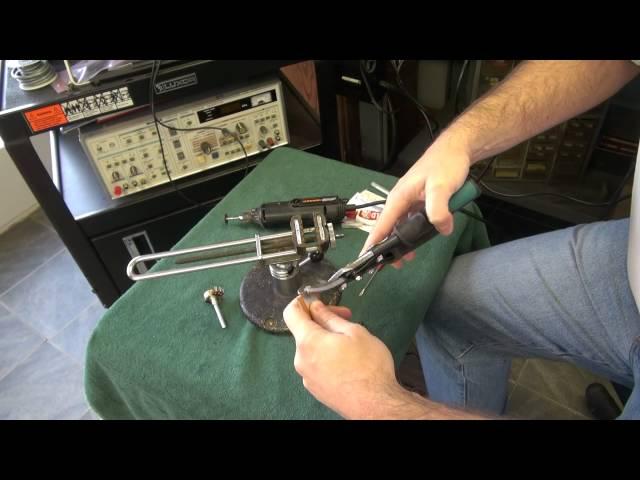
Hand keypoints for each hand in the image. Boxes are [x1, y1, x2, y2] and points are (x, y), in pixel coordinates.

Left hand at [283, 298, 404, 419]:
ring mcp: (307, 376)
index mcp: (308, 341)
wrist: (375, 406)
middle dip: (322, 321)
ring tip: (351, 342)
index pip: (291, 313)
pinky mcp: (315, 388)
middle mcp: (302, 359)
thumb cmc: (368, 368)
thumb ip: (330, 317)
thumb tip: (316, 307)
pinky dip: (327, 357)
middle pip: (304, 331)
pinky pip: (316, 364)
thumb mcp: (354, 332)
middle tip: (346, 318)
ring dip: (326, 340)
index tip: (315, 300)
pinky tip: (348, 360)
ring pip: (312, 349)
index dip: (301, 301)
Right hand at [361, 135, 470, 266]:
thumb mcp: (442, 187)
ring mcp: (410, 201)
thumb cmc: (446, 164)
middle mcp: (400, 200)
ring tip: (410, 257)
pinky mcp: (420, 201)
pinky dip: (415, 232)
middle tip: (397, 264)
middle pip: (389, 227)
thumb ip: (439, 209)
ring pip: (402, 225)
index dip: (373, 242)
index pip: (382, 223)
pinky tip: (423, 239)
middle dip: (390, 246)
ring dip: (404, 241)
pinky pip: (413, 220)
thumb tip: (441, 229)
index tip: (366, 258)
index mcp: (399, 197)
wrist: (457, 149)